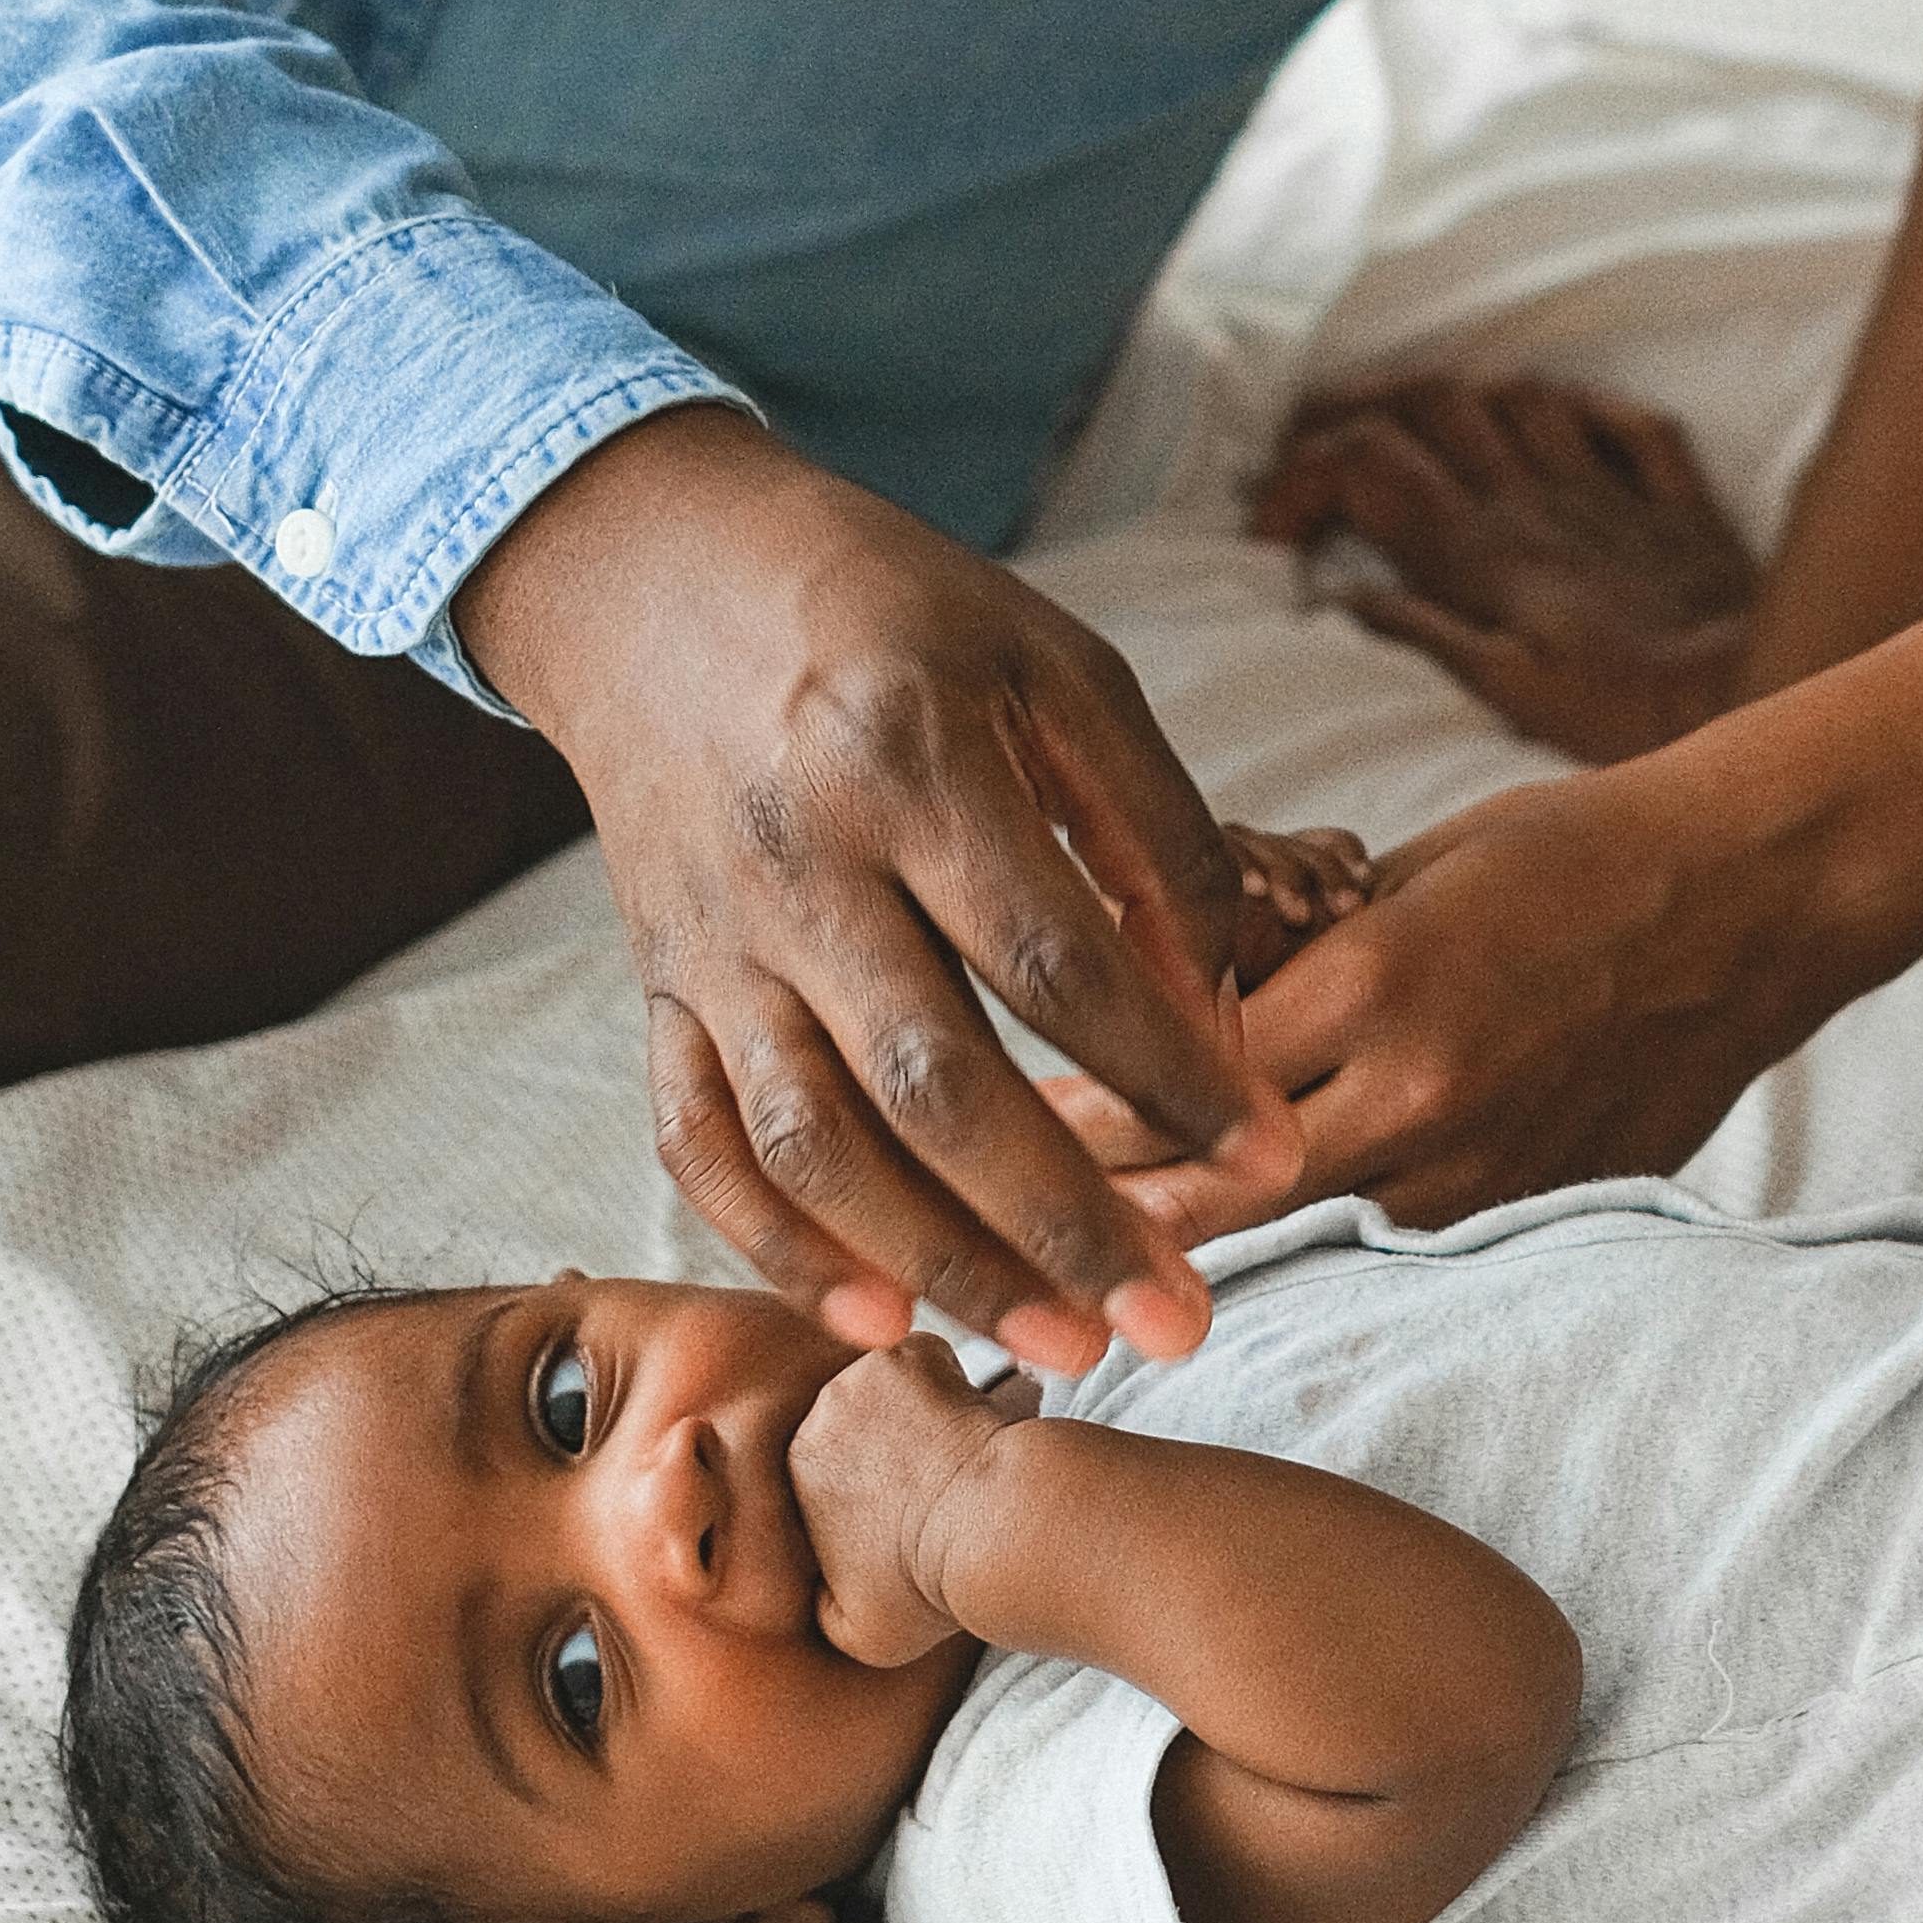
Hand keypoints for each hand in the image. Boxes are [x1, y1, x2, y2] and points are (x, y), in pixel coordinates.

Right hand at [458, 404, 1297, 1374]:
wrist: (651, 574)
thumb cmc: (893, 613)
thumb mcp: (1051, 663)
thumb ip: (1151, 829)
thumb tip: (1216, 1011)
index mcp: (912, 761)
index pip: (1056, 961)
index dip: (1170, 1074)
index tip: (1270, 1158)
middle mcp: (800, 864)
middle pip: (937, 1085)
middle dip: (1069, 1224)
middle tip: (1182, 1324)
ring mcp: (714, 939)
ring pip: (818, 1144)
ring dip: (944, 1265)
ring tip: (1066, 1348)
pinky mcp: (659, 986)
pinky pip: (701, 1143)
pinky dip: (780, 1243)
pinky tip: (881, 1314)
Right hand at [786, 1336, 1041, 1666]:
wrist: (990, 1532)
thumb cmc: (931, 1586)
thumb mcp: (856, 1631)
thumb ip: (823, 1607)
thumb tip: (819, 1591)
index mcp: (793, 1471)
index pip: (824, 1464)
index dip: (865, 1486)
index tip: (902, 1508)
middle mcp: (817, 1415)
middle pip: (853, 1417)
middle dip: (889, 1441)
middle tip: (936, 1478)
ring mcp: (864, 1377)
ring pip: (891, 1383)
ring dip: (920, 1406)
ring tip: (959, 1451)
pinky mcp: (915, 1353)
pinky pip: (930, 1357)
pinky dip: (954, 1379)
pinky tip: (978, 1417)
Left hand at [1056, 757, 1820, 1236]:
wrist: (1746, 905)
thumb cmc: (1564, 854)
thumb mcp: (1401, 873)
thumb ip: (1288, 961)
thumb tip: (1160, 1018)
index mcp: (1377, 982)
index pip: (1181, 1075)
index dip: (1086, 1109)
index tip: (1012, 1121)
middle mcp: (1420, 1096)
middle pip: (1210, 1191)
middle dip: (1113, 1202)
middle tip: (1023, 1213)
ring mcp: (1477, 1172)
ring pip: (1295, 1234)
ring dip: (1211, 1232)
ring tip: (1114, 1239)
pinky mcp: (1526, 1212)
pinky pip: (1391, 1236)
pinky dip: (1326, 1226)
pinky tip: (1278, 1220)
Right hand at [1247, 375, 1758, 759]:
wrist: (1764, 691)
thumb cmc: (1632, 715)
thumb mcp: (1509, 694)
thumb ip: (1426, 635)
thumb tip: (1345, 598)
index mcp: (1484, 550)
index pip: (1367, 461)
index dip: (1302, 478)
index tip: (1274, 535)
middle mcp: (1536, 501)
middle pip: (1429, 401)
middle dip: (1359, 406)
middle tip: (1320, 443)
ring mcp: (1607, 490)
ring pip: (1516, 395)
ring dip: (1461, 400)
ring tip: (1422, 430)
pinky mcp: (1676, 504)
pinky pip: (1627, 425)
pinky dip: (1585, 414)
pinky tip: (1560, 429)